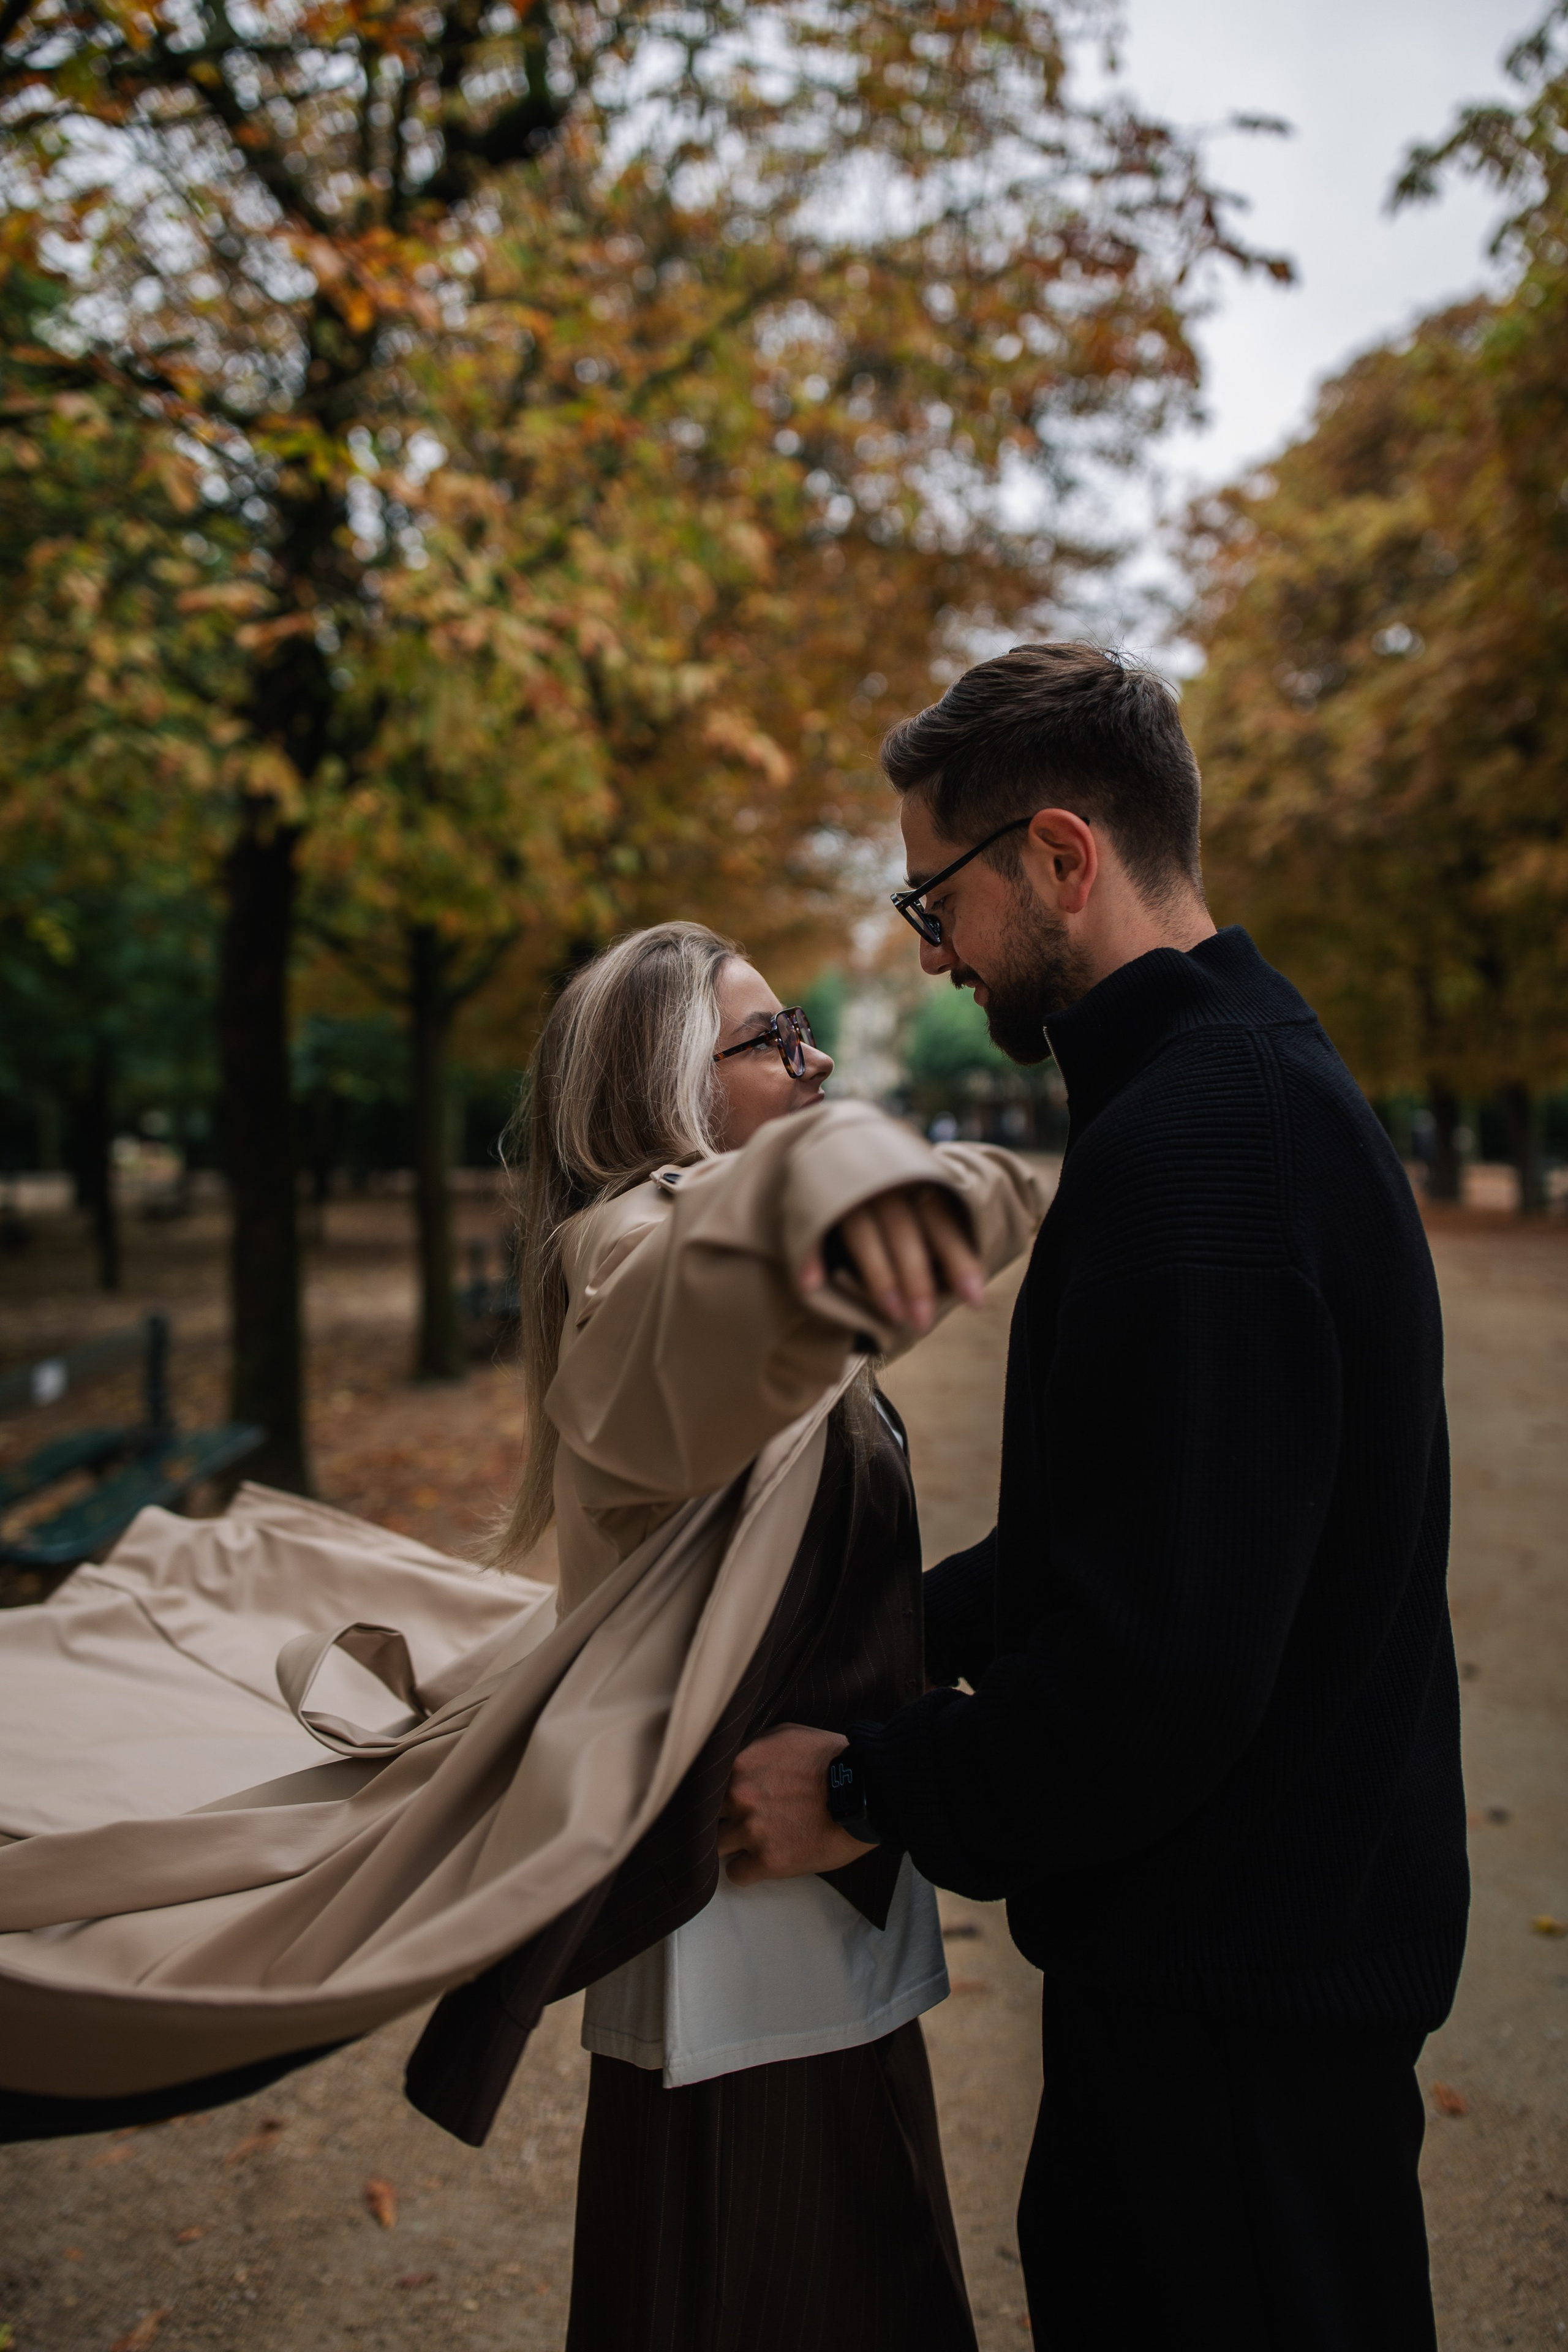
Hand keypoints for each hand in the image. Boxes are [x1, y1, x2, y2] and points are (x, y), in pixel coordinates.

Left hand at [718, 1723, 874, 1885]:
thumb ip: (752, 1748)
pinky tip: (758, 1861)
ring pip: (716, 1848)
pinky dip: (745, 1870)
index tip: (723, 1800)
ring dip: (732, 1846)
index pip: (706, 1786)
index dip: (715, 1794)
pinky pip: (736, 1874)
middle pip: (707, 1818)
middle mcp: (739, 1798)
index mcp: (739, 1765)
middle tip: (738, 1821)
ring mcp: (752, 1831)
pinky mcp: (769, 1861)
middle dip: (720, 1819)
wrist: (866, 1791)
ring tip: (750, 1843)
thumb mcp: (786, 1735)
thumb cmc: (830, 1759)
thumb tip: (734, 1761)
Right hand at [798, 1182, 983, 1333]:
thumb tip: (966, 1289)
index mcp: (916, 1181)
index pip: (942, 1222)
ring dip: (878, 1276)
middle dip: (916, 1279)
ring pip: (862, 1232)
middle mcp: (883, 1182)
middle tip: (924, 1323)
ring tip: (892, 1315)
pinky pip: (812, 1229)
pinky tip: (811, 1286)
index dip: (960, 1261)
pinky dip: (811, 1256)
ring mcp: (846, 1189)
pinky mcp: (811, 1198)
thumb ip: (937, 1237)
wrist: (835, 1145)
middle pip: (904, 1230)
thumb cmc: (893, 1194)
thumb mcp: (920, 1203)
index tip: (976, 1301)